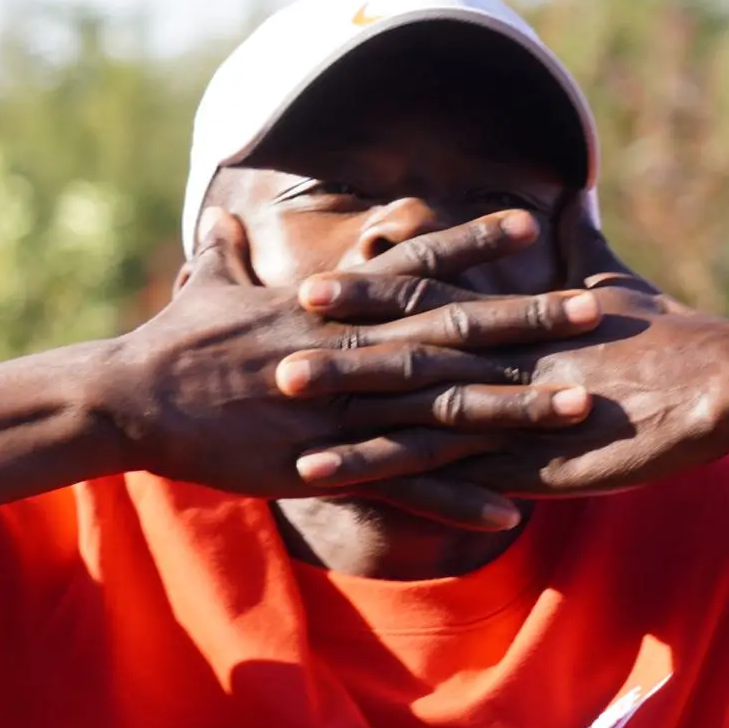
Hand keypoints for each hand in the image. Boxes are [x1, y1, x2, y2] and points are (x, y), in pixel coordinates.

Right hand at [103, 208, 604, 527]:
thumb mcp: (206, 288)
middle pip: (455, 329)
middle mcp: (351, 349)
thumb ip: (228, 254)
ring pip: (447, 404)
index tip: (527, 219)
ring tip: (583, 406)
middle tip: (595, 310)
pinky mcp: (328, 462)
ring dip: (518, 406)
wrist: (133, 399)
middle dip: (528, 320)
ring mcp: (345, 407)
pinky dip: (460, 494)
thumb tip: (220, 218)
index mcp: (332, 307)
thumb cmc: (169, 344)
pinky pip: (408, 481)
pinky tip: (512, 508)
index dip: (472, 242)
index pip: (415, 266)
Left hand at [279, 198, 728, 496]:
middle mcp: (499, 355)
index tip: (314, 287)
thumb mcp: (615, 281)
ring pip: (409, 407)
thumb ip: (579, 242)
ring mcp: (508, 408)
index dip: (368, 293)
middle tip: (264, 345)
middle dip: (335, 349)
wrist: (722, 386)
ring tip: (282, 414)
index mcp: (513, 316)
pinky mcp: (522, 457)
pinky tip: (331, 478)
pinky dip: (382, 472)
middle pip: (402, 348)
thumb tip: (568, 196)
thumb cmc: (673, 336)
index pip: (427, 295)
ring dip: (344, 411)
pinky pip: (438, 467)